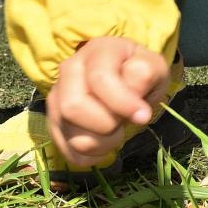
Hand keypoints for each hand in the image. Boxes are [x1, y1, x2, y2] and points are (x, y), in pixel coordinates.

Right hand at [46, 36, 170, 166]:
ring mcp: (56, 99)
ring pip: (73, 136)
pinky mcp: (53, 124)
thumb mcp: (153, 66)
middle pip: (74, 107)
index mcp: (97, 51)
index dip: (122, 102)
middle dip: (108, 124)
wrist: (125, 80)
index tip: (143, 115)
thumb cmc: (139, 72)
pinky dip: (93, 156)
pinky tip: (105, 142)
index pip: (99, 79)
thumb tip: (135, 108)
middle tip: (124, 121)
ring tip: (116, 131)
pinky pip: (70, 153)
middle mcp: (69, 71)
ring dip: (104, 143)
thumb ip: (146, 76)